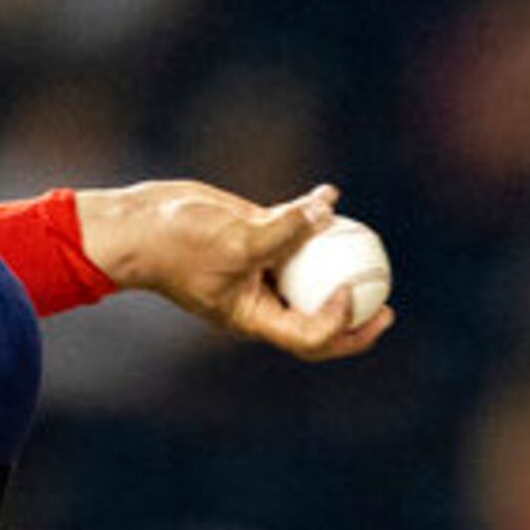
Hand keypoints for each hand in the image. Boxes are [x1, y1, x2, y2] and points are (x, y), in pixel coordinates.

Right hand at [73, 180, 393, 361]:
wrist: (141, 224)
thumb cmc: (178, 244)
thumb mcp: (235, 240)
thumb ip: (284, 230)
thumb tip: (329, 209)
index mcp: (255, 318)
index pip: (307, 336)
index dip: (337, 324)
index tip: (350, 294)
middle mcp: (262, 299)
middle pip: (319, 319)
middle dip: (357, 320)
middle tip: (388, 307)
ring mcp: (259, 269)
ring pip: (310, 272)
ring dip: (340, 263)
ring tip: (372, 252)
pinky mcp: (253, 236)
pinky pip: (293, 230)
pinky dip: (313, 215)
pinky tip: (332, 194)